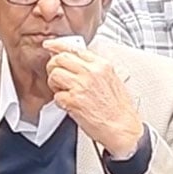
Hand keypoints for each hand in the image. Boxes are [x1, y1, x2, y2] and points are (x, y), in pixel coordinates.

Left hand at [43, 38, 143, 157]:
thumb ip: (95, 68)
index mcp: (101, 65)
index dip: (58, 45)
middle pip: (60, 59)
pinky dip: (60, 101)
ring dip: (54, 84)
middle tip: (56, 75)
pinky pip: (56, 95)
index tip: (50, 45)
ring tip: (63, 91)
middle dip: (54, 66)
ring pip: (54, 74)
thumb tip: (78, 62)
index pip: (74, 48)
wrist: (123, 128)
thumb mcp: (113, 80)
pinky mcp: (73, 101)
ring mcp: (81, 86)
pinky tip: (69, 104)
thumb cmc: (119, 109)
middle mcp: (91, 73)